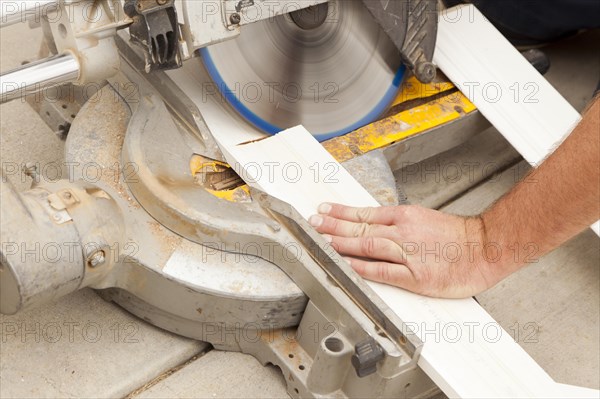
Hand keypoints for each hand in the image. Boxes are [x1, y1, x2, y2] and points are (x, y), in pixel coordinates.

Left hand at [309, 203, 506, 297]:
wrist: (486, 248)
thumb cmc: (458, 237)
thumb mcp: (425, 219)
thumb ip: (400, 224)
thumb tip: (374, 225)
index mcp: (405, 217)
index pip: (365, 214)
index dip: (341, 213)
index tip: (323, 211)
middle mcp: (403, 232)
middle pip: (360, 228)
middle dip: (332, 226)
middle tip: (312, 223)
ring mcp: (408, 253)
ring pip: (367, 246)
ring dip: (341, 244)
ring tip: (321, 241)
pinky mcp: (415, 275)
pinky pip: (383, 271)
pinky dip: (363, 267)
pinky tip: (346, 265)